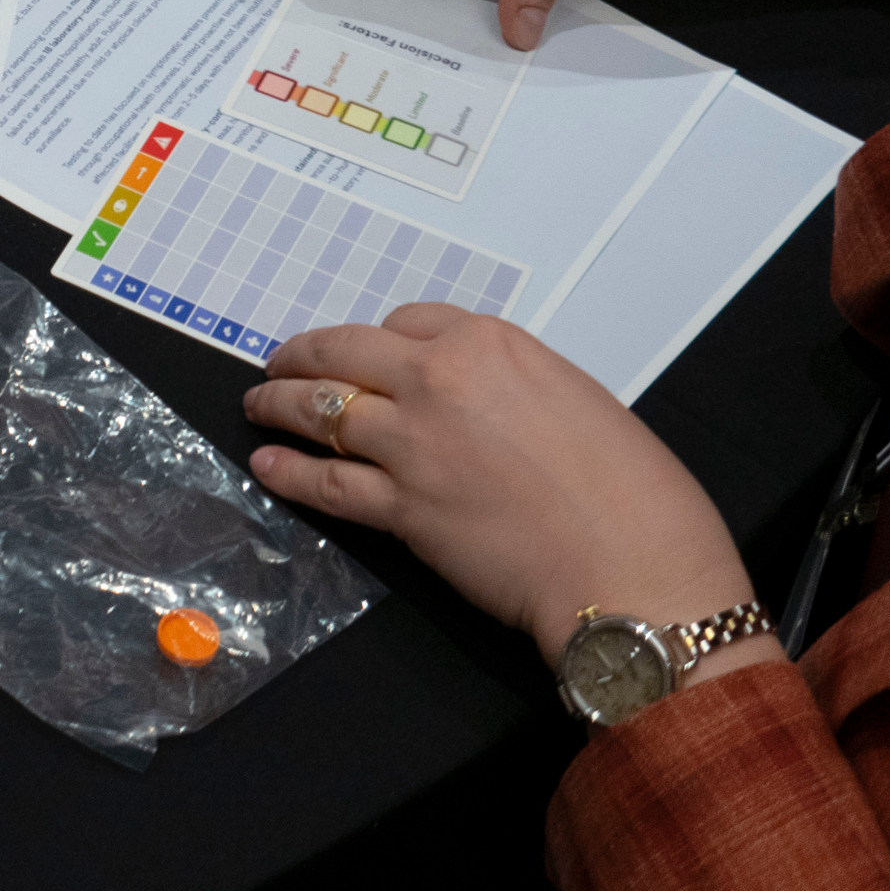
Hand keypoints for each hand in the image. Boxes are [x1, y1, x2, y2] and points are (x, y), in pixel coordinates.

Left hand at [242, 307, 765, 681]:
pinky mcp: (400, 508)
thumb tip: (480, 401)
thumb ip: (514, 386)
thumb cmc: (633, 492)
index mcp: (490, 345)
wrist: (630, 567)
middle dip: (302, 356)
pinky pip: (325, 483)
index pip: (407, 323)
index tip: (364, 351)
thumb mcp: (578, 400)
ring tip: (256, 405)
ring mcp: (411, 444)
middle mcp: (439, 382)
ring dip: (279, 406)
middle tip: (280, 363)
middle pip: (345, 354)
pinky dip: (288, 472)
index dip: (377, 338)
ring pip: (322, 412)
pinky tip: (266, 464)